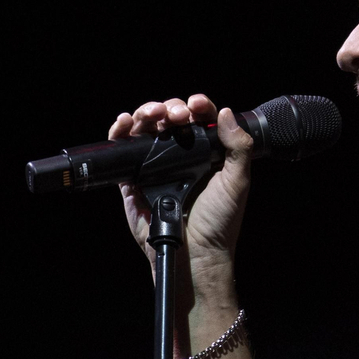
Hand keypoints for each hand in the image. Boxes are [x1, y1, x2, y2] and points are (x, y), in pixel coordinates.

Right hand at [109, 94, 252, 283]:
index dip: (197, 106)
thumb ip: (238, 147)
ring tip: (151, 114)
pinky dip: (120, 133)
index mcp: (205, 153)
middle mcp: (180, 156)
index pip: (199, 119)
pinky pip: (122, 152)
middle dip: (170, 108)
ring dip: (146, 114)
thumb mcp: (237, 182)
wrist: (195, 253)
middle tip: (175, 115)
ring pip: (146, 130)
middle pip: (169, 119)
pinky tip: (125, 123)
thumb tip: (226, 113)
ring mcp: (155, 167)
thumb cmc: (220, 222)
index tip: (197, 104)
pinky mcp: (133, 180)